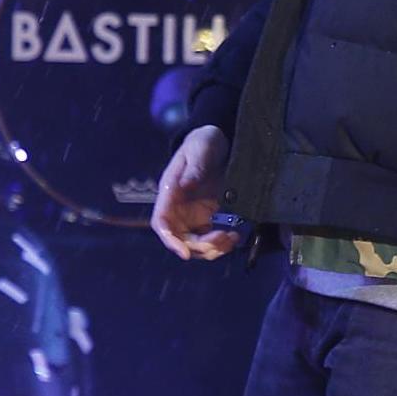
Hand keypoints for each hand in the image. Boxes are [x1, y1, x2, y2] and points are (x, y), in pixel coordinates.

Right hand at [151, 125, 243, 261]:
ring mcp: (192, 215)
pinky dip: (221, 244)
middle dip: (199, 247)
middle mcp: (177, 209)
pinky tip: (234, 235)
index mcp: (170, 193)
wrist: (218, 143)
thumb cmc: (204, 142)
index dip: (170, 241)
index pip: (162, 223)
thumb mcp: (201, 147)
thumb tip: (184, 184)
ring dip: (212, 249)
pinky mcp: (207, 218)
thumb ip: (195, 165)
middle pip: (180, 239)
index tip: (185, 253)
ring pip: (196, 244)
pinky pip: (210, 240)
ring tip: (231, 237)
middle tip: (221, 239)